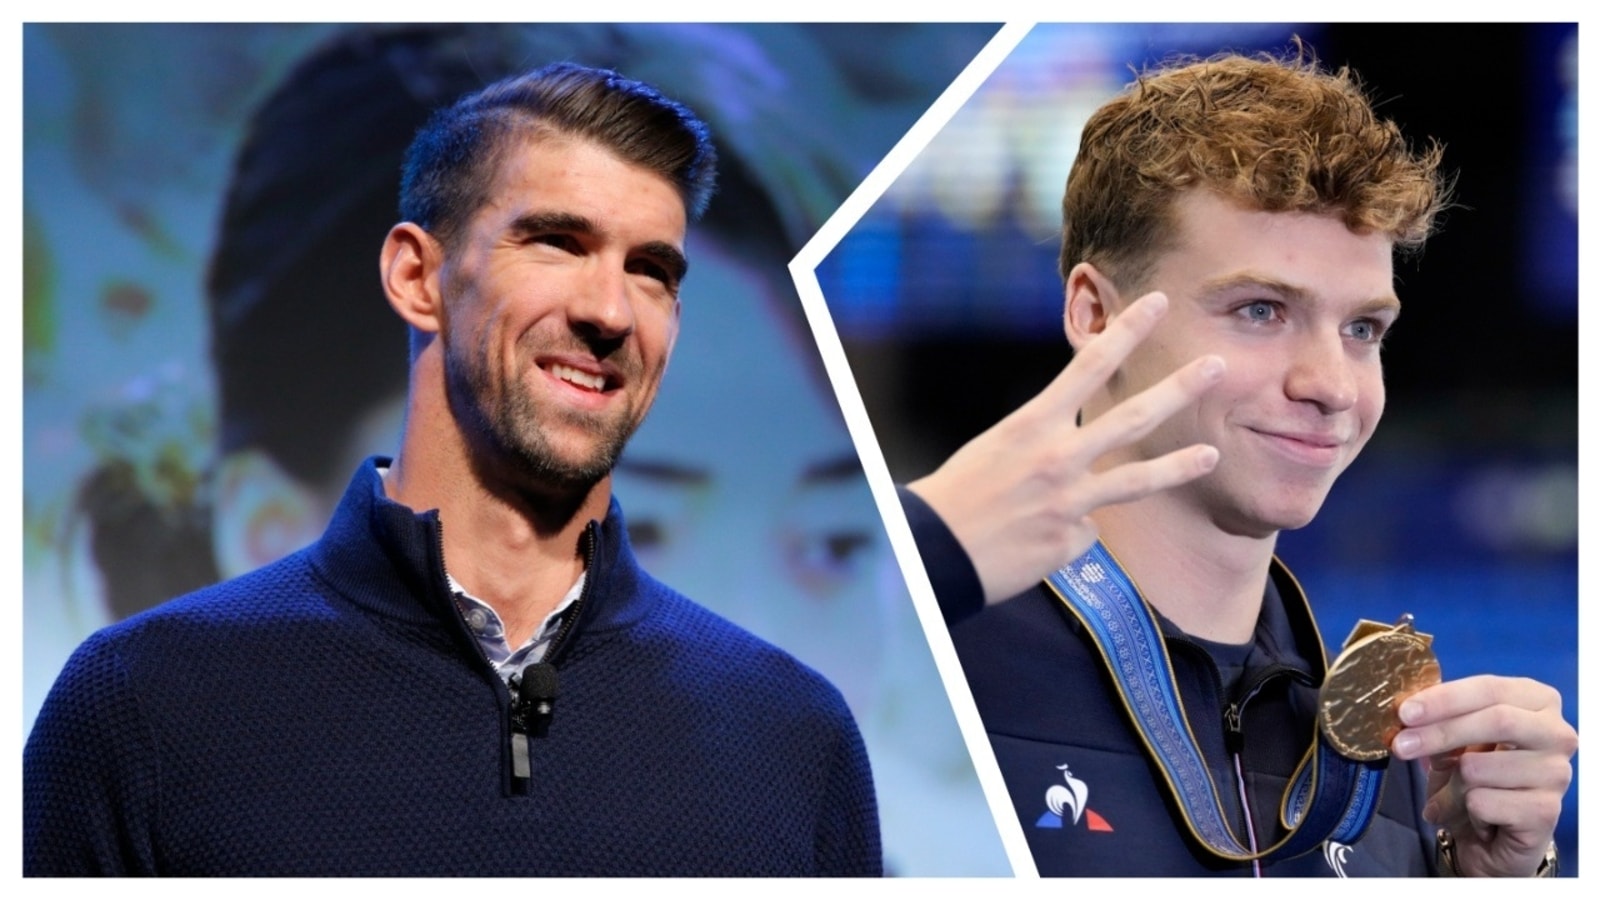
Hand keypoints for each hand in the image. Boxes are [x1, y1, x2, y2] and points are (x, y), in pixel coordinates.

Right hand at [906, 291, 1223, 602]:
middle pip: (1133, 417)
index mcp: (1032, 425)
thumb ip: (1044, 443)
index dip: (1128, 331)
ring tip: (1211, 455)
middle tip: (1217, 364)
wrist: (934, 553)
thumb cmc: (958, 496)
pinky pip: (1083, 531)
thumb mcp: (997, 448)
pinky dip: (1066, 532)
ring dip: (1179, 466)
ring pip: (1136, 481)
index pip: (1089, 366)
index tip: (1158, 303)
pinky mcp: (1069, 541)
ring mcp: (1069, 502)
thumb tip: (1081, 460)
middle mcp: (1057, 458)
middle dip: (1179, 388)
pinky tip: (1035, 540)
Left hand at [1391, 675, 1576, 876]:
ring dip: (1448, 787)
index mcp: (1538, 701)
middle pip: (1497, 721)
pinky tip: (1477, 817)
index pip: (1490, 689)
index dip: (1444, 698)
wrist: (1495, 836)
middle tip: (1401, 745)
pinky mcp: (1547, 812)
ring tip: (1452, 797)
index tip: (1406, 712)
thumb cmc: (1477, 776)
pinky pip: (1482, 803)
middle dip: (1440, 732)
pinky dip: (1463, 811)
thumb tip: (1408, 712)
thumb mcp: (1457, 740)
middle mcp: (1556, 734)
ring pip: (1480, 768)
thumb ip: (1441, 719)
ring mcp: (1557, 774)